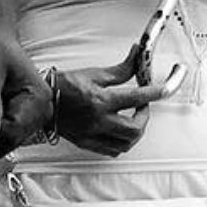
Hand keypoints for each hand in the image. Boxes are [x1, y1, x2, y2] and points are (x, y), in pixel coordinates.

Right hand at [53, 49, 173, 156]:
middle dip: (145, 118)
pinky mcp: (86, 143)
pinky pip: (111, 150)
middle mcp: (98, 120)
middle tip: (144, 107)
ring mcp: (92, 135)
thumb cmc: (65, 85)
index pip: (136, 97)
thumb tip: (137, 56)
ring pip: (125, 144)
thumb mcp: (95, 73)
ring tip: (134, 120)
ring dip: (135, 133)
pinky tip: (120, 132)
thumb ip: (121, 70)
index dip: (155, 92)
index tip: (165, 89)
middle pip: (134, 128)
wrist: (41, 101)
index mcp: (101, 100)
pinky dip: (121, 143)